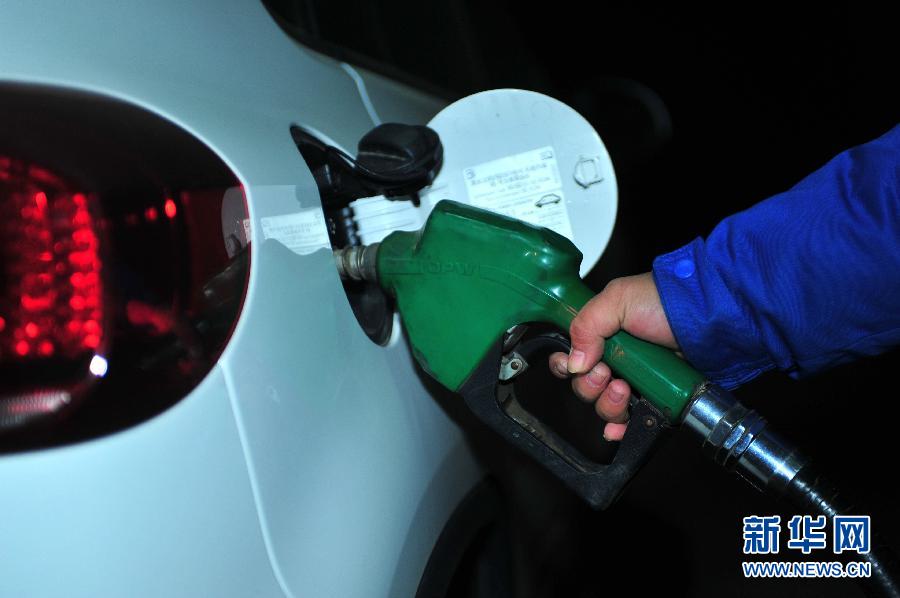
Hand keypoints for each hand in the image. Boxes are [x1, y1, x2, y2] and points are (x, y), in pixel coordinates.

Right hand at [548, 272, 676, 440]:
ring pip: (606, 407)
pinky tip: (618, 429)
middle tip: (606, 373)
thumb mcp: (618, 299)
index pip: (570, 358)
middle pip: (585, 386)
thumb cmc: (666, 301)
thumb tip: (574, 363)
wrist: (709, 319)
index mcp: (601, 335)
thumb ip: (586, 326)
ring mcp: (637, 381)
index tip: (575, 365)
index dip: (566, 366)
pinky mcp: (656, 399)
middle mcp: (617, 359)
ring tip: (624, 388)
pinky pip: (632, 423)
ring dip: (608, 404)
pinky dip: (621, 429)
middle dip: (590, 384)